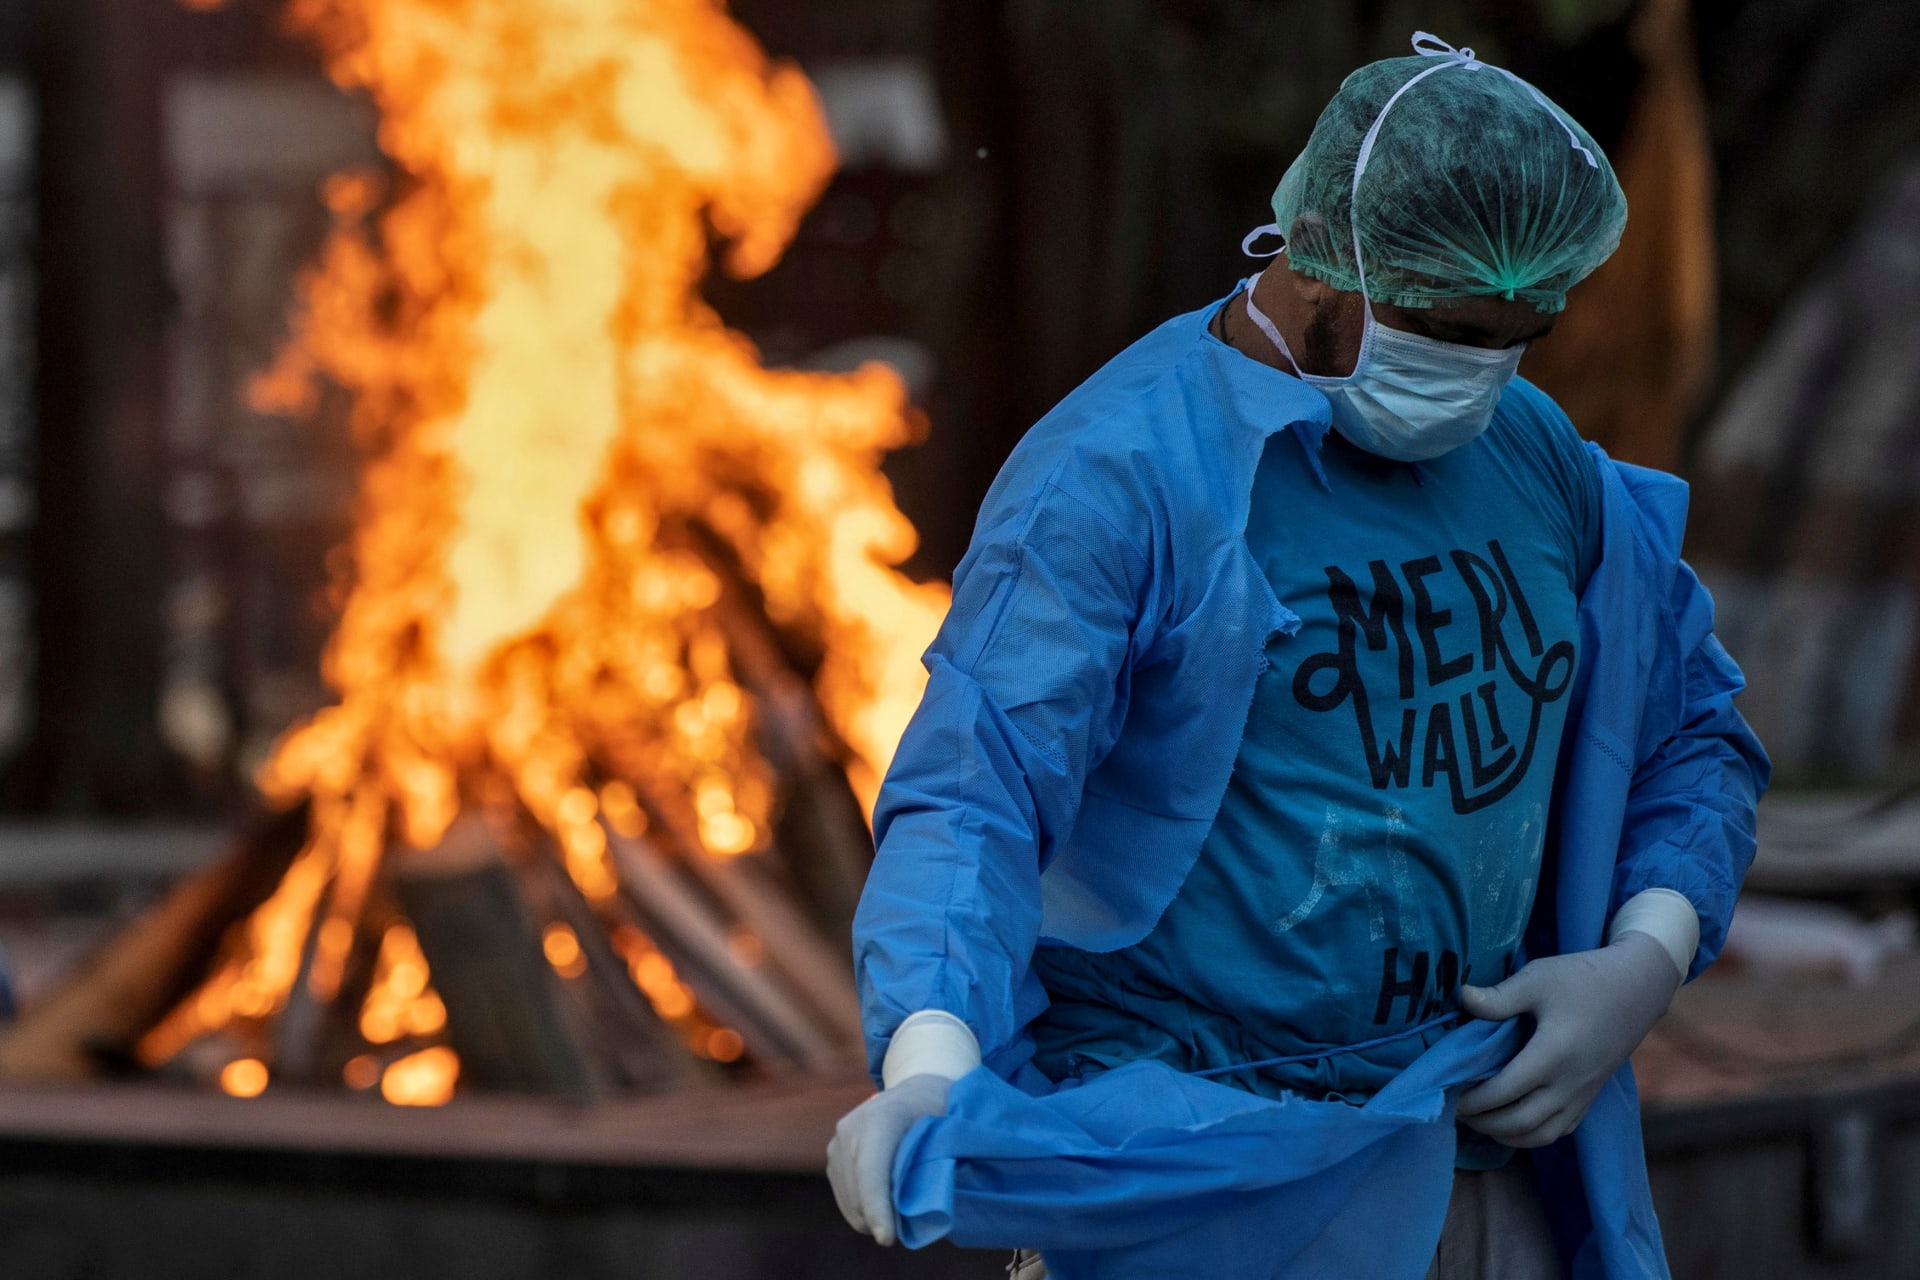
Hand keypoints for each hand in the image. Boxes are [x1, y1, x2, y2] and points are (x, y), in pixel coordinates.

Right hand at [825, 1073, 951, 1245]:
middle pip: (858, 1193)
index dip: (877, 1206)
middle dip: (882, 1220)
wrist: (916, 1089)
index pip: (872, 1169)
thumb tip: (932, 1207)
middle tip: (912, 1229)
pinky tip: (887, 1207)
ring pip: (850, 1202)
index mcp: (882, 1117)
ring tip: (902, 1217)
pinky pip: (845, 1199)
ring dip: (874, 1219)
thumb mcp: (951, 1128)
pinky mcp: (833, 1157)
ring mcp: (837, 1143)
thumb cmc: (941, 1111)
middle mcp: (851, 1129)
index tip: (887, 1239)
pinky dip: (866, 1212)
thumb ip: (941, 1162)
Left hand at [1456, 931, 1680, 1147]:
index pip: (1505, 1091)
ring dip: (1507, 1135)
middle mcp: (1569, 1083)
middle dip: (1485, 1122)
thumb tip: (1461, 998)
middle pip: (1520, 1121)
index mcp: (1553, 1054)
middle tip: (1456, 1111)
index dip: (1474, 1099)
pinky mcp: (1591, 1097)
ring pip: (1542, 1134)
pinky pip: (1560, 1130)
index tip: (1448, 1094)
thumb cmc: (1584, 978)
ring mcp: (1583, 1094)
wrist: (1637, 987)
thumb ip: (1499, 996)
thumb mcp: (1538, 978)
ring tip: (1479, 1121)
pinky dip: (1532, 1135)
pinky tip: (1512, 1124)